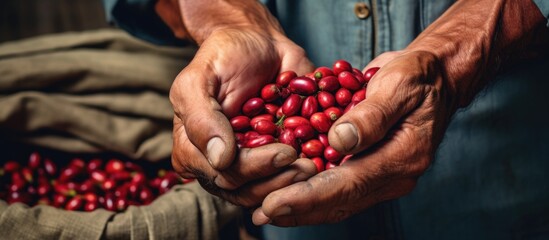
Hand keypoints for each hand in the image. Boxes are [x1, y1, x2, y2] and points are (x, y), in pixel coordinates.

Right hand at [167, 1, 315, 206]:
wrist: (256, 43)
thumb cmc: (224, 57)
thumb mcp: (200, 78)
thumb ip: (201, 117)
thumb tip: (219, 159)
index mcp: (193, 150)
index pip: (222, 174)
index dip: (254, 168)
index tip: (285, 152)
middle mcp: (217, 164)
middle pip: (245, 190)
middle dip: (277, 179)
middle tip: (307, 164)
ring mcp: (245, 166)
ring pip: (265, 192)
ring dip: (291, 182)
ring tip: (315, 165)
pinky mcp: (270, 162)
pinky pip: (284, 180)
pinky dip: (301, 176)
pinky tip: (320, 164)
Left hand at [252, 50, 451, 225]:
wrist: (436, 78)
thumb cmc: (419, 77)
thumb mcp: (400, 85)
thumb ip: (371, 115)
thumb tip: (339, 140)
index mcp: (402, 157)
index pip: (348, 184)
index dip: (308, 196)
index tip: (274, 202)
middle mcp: (392, 174)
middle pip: (339, 202)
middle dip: (298, 209)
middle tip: (260, 213)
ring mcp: (381, 174)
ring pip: (337, 201)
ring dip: (300, 207)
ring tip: (265, 211)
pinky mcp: (370, 168)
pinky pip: (338, 188)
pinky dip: (310, 193)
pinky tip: (285, 192)